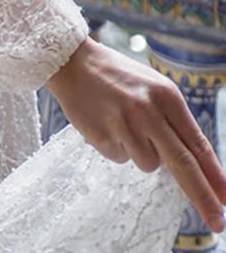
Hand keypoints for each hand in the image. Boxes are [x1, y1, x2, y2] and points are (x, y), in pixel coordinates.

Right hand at [46, 35, 225, 233]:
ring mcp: (124, 123)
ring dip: (141, 152)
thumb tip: (194, 163)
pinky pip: (121, 158)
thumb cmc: (120, 77)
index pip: (197, 144)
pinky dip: (117, 147)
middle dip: (203, 197)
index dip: (215, 175)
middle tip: (218, 222)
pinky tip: (107, 123)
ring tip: (124, 123)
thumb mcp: (154, 88)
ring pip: (148, 164)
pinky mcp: (102, 136)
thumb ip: (173, 122)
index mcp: (166, 95)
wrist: (74, 62)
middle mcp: (148, 110)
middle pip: (183, 164)